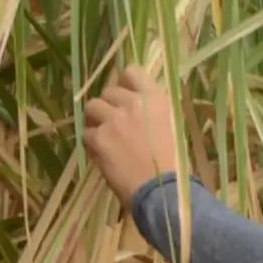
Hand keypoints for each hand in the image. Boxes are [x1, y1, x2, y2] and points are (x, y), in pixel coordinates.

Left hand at [82, 64, 186, 201]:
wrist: (164, 191)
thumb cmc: (175, 163)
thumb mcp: (172, 126)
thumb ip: (153, 111)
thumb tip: (138, 107)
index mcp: (155, 98)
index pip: (132, 72)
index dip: (125, 83)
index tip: (125, 95)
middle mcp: (132, 103)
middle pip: (109, 91)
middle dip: (110, 106)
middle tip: (116, 124)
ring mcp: (113, 120)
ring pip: (92, 107)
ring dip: (97, 120)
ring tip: (105, 136)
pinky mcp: (99, 139)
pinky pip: (87, 134)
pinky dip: (93, 143)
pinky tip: (103, 154)